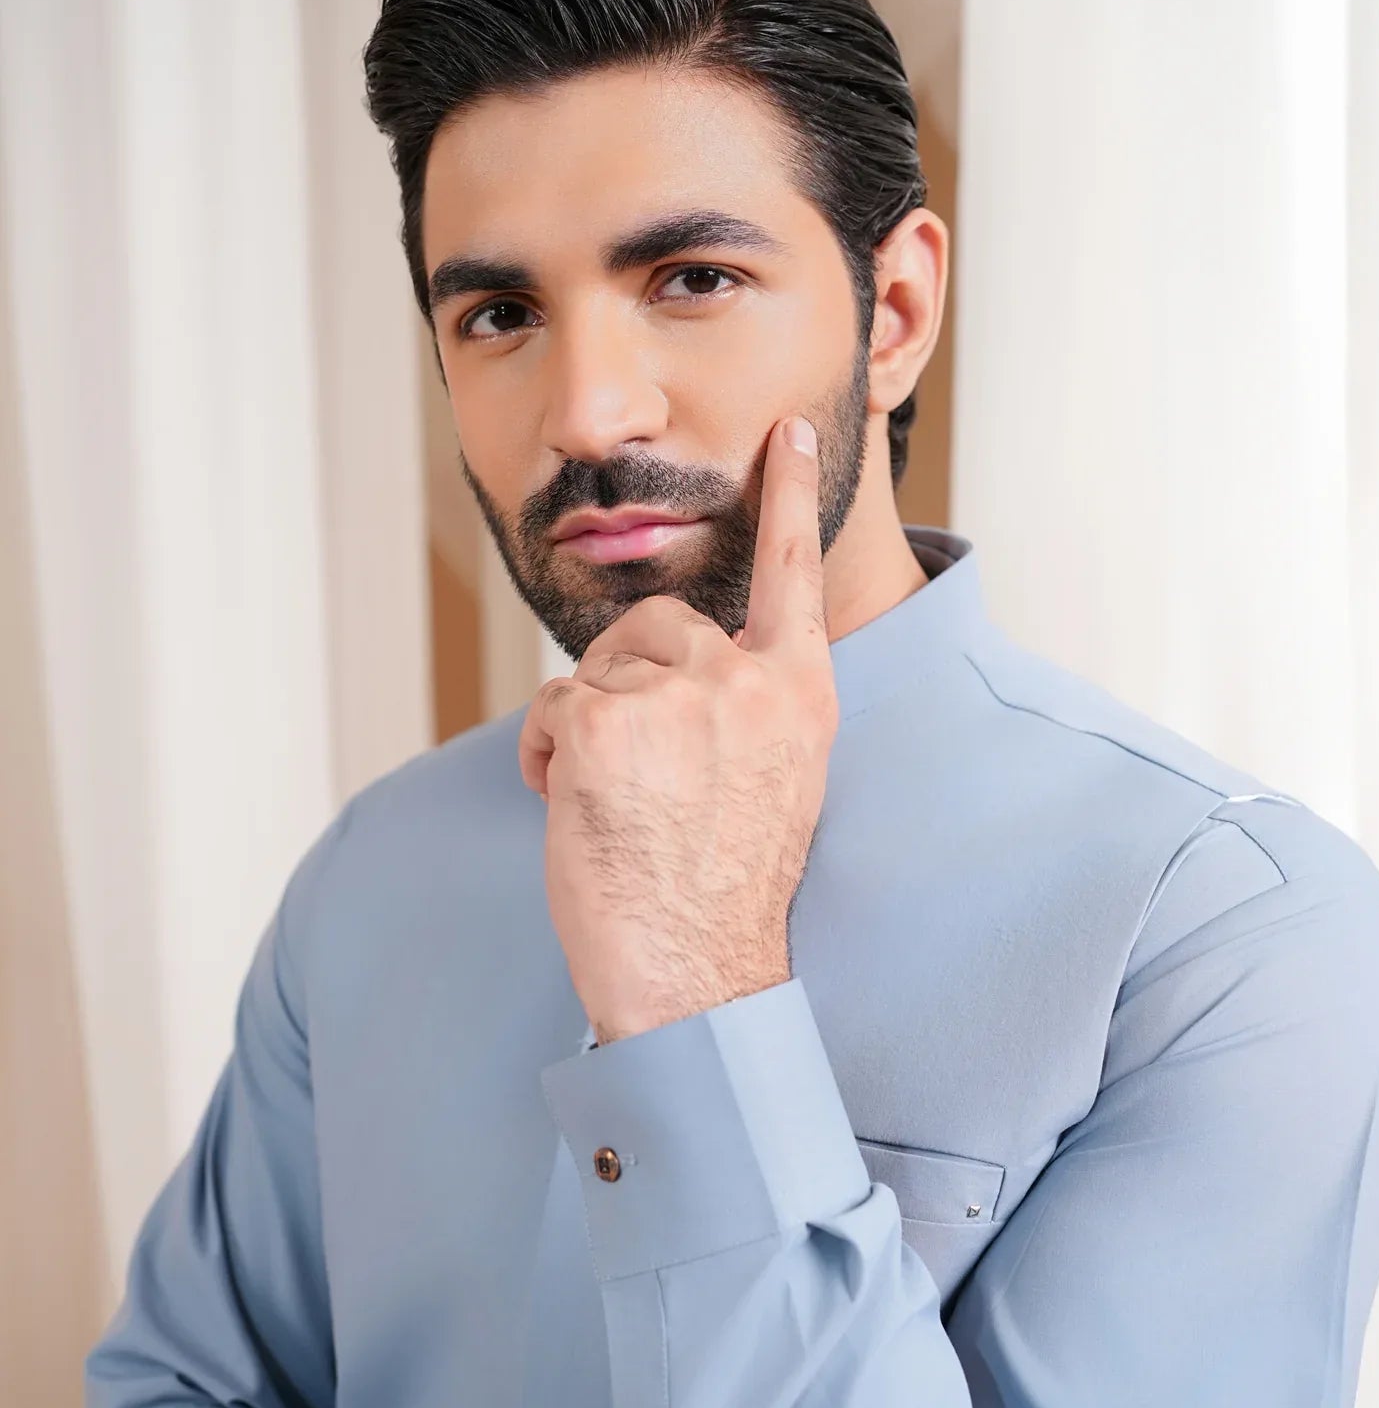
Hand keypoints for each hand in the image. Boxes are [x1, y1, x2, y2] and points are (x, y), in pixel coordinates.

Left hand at [519, 415, 837, 1044]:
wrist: (696, 976)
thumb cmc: (723, 894)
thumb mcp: (775, 783)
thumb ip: (748, 708)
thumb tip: (682, 669)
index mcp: (800, 695)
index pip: (794, 575)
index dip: (790, 496)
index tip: (791, 431)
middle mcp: (748, 683)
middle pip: (656, 624)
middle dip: (627, 683)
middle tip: (637, 776)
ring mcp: (678, 698)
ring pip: (597, 669)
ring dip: (587, 730)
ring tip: (616, 807)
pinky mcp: (605, 723)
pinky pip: (554, 706)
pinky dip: (549, 756)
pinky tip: (577, 809)